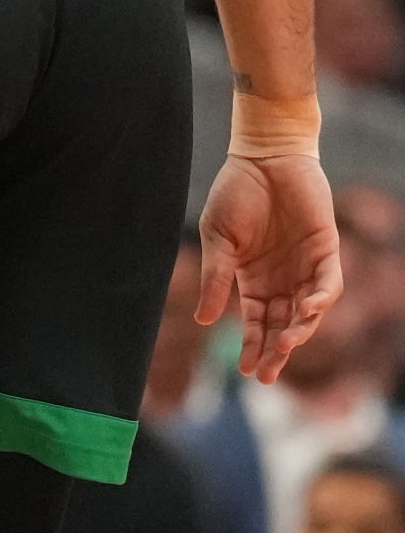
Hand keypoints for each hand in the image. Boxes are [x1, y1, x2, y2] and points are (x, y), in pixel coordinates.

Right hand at [197, 153, 341, 381]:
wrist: (263, 156)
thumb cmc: (235, 193)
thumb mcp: (218, 239)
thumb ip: (215, 278)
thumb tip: (204, 322)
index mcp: (253, 278)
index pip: (256, 322)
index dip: (253, 346)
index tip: (247, 371)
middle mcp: (282, 279)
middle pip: (283, 325)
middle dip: (276, 352)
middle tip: (268, 376)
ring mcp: (305, 266)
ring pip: (307, 312)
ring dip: (298, 331)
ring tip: (284, 345)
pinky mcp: (326, 250)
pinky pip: (328, 284)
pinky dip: (321, 300)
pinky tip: (307, 310)